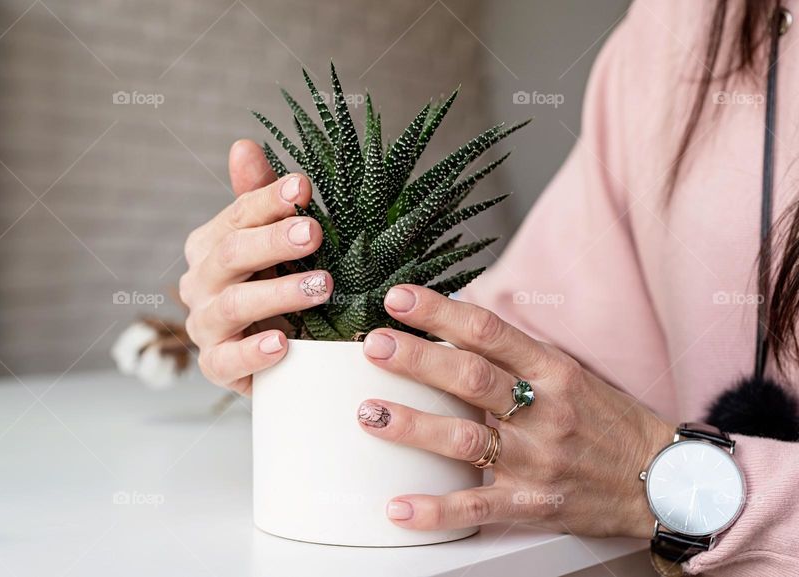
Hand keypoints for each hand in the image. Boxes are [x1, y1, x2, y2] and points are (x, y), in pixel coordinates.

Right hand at [179, 140, 331, 394]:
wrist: (275, 356)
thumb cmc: (274, 287)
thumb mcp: (275, 242)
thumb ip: (259, 200)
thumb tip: (244, 145)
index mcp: (210, 245)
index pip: (236, 216)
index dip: (268, 200)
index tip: (303, 187)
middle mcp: (200, 283)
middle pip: (230, 254)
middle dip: (273, 241)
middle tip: (314, 233)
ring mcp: (205, 327)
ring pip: (233, 305)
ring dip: (277, 294)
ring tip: (322, 286)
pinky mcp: (217, 367)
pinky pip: (227, 361)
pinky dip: (254, 352)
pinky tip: (283, 344)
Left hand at [355, 284, 673, 537]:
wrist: (663, 482)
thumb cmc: (609, 422)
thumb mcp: (571, 374)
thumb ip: (517, 357)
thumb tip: (455, 328)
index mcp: (554, 371)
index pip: (489, 331)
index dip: (441, 311)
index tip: (399, 298)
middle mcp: (546, 412)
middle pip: (472, 378)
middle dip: (417, 359)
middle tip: (375, 345)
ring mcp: (538, 460)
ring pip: (467, 439)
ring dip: (413, 425)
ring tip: (370, 412)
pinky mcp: (534, 504)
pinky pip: (478, 507)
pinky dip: (435, 510)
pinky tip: (398, 507)